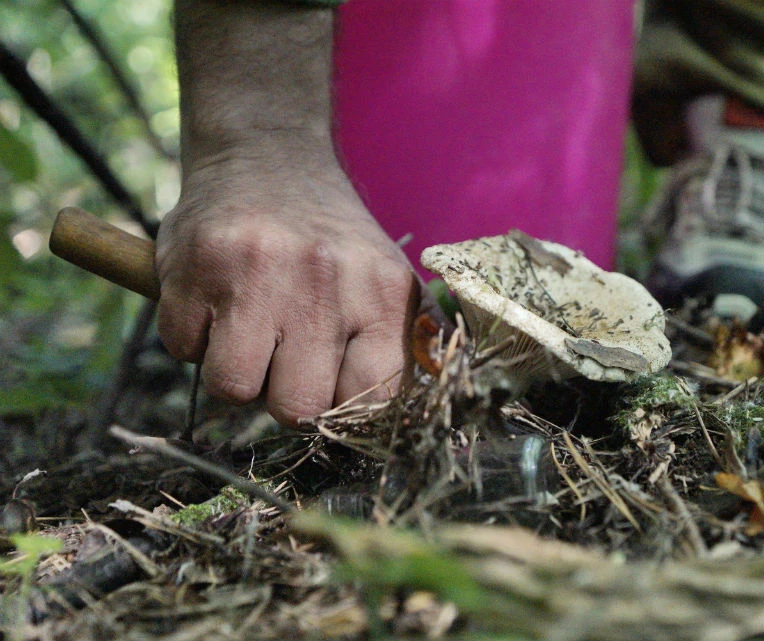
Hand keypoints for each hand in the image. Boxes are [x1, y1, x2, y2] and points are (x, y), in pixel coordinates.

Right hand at [156, 153, 418, 424]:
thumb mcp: (383, 278)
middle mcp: (323, 281)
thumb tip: (396, 420)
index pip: (375, 400)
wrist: (267, 153)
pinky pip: (182, 351)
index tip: (331, 394)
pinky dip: (193, 338)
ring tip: (249, 333)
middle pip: (298, 409)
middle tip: (285, 362)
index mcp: (382, 291)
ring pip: (232, 388)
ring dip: (234, 373)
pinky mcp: (192, 267)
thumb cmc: (329, 237)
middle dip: (285, 398)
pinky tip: (215, 302)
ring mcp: (254, 273)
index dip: (345, 412)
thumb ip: (397, 345)